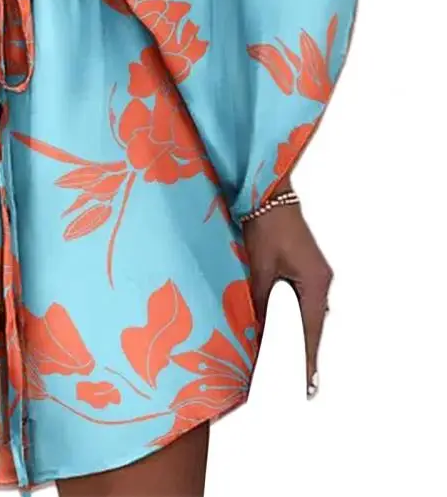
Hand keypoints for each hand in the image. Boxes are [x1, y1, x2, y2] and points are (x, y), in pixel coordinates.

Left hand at [242, 188, 331, 398]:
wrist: (268, 192)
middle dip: (304, 351)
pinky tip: (282, 325)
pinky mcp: (307, 266)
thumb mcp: (260, 267)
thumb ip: (261, 301)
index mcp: (315, 284)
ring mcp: (316, 273)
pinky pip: (303, 299)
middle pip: (313, 325)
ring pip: (308, 313)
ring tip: (287, 359)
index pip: (311, 332)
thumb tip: (258, 331)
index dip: (307, 361)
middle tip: (295, 380)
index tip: (307, 387)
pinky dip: (294, 315)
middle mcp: (321, 281)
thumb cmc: (264, 226)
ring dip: (298, 332)